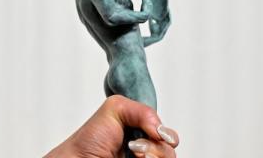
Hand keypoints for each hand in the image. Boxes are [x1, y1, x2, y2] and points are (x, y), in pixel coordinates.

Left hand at [48, 95, 178, 157]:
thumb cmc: (90, 140)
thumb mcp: (114, 109)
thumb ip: (142, 110)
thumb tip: (162, 130)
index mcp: (141, 132)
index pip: (167, 133)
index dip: (167, 133)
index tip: (156, 132)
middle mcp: (146, 148)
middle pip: (171, 146)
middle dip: (158, 143)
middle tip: (135, 145)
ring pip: (169, 157)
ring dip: (155, 154)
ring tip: (134, 152)